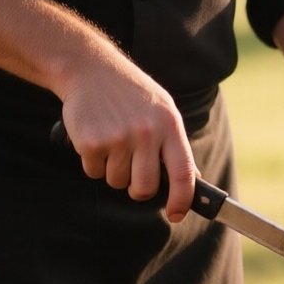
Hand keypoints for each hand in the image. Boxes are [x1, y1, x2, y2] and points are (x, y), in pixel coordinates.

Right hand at [59, 57, 195, 222]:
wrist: (91, 69)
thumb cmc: (130, 92)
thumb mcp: (162, 109)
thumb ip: (175, 144)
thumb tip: (192, 179)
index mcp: (169, 124)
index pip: (183, 173)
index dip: (182, 200)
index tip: (177, 214)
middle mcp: (146, 132)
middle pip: (145, 187)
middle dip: (138, 189)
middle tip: (132, 170)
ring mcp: (118, 138)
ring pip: (117, 182)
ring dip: (113, 170)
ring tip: (112, 140)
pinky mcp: (92, 142)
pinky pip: (94, 172)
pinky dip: (93, 162)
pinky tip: (96, 136)